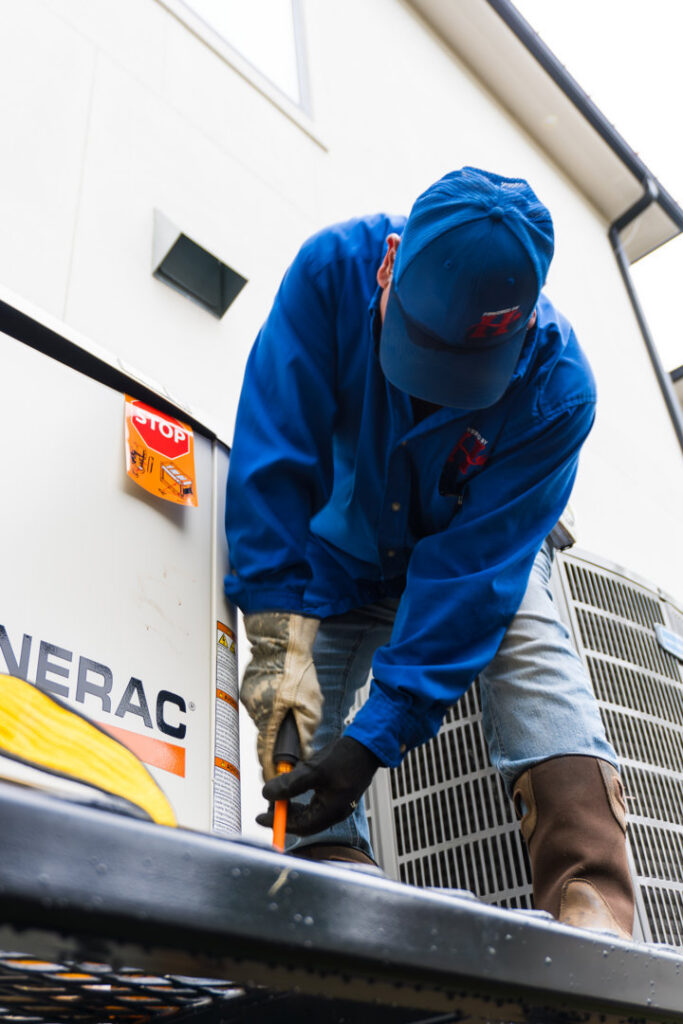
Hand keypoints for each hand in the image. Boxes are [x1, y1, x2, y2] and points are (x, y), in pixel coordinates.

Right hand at [241, 613, 321, 780]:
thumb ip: (306, 734)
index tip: (275, 782)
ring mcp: (249, 700)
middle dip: (276, 747)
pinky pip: (259, 705)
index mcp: (270, 718)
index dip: (271, 771)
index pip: (266, 756)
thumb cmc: (296, 670)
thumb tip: (306, 754)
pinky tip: (280, 697)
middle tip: (287, 750)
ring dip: (274, 722)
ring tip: (288, 711)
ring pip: (263, 721)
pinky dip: (269, 706)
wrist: (282, 643)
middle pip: (264, 739)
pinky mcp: (247, 690)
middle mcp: (255, 711)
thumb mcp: (311, 706)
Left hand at [256, 736, 381, 835]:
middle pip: (304, 823)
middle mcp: (335, 813)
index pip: (299, 826)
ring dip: (292, 807)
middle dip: (284, 815)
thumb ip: (291, 784)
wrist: (366, 747)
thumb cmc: (344, 758)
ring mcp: (337, 806)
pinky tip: (294, 789)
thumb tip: (267, 793)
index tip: (260, 817)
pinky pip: (314, 805)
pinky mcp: (337, 796)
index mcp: (331, 811)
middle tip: (268, 805)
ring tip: (279, 796)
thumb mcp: (314, 770)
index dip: (278, 822)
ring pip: (308, 814)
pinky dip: (301, 801)